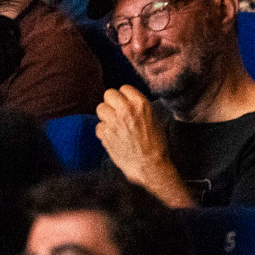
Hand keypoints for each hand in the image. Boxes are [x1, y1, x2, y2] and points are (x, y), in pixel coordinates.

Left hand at [95, 86, 186, 202]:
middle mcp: (126, 110)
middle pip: (108, 94)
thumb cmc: (156, 144)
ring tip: (114, 125)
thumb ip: (141, 107)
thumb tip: (131, 100)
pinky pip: (98, 126)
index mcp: (140, 103)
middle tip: (117, 112)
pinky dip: (104, 132)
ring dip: (106, 116)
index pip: (124, 88)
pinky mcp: (105, 135)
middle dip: (112, 102)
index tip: (126, 104)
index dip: (125, 96)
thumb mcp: (156, 119)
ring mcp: (113, 122)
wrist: (149, 166)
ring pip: (100, 108)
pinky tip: (113, 137)